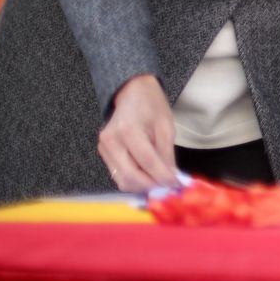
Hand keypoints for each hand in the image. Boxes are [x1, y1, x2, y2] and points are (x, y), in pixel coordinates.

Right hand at [98, 74, 178, 191]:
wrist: (132, 92)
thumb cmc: (151, 105)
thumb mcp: (166, 125)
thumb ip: (167, 153)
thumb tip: (171, 176)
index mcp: (128, 130)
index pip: (147, 162)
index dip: (163, 177)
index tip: (177, 185)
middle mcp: (111, 141)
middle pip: (130, 176)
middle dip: (151, 186)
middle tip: (169, 187)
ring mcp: (104, 148)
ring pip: (122, 180)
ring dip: (142, 186)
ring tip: (160, 181)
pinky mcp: (103, 153)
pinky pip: (118, 174)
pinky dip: (134, 179)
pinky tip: (148, 175)